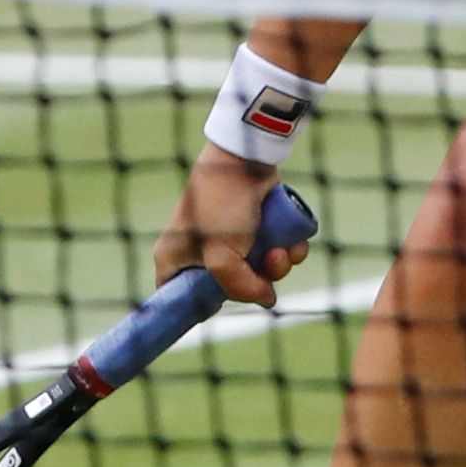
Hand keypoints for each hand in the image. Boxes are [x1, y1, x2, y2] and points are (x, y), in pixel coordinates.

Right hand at [157, 146, 312, 304]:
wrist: (247, 159)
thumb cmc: (222, 204)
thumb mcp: (223, 256)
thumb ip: (240, 287)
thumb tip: (268, 299)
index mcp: (174, 258)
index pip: (177, 298)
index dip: (198, 307)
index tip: (219, 307)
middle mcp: (199, 251)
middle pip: (228, 290)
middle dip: (254, 281)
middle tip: (264, 266)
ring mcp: (228, 240)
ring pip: (257, 272)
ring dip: (276, 267)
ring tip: (281, 250)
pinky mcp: (254, 228)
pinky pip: (274, 254)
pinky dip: (286, 252)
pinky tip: (291, 242)